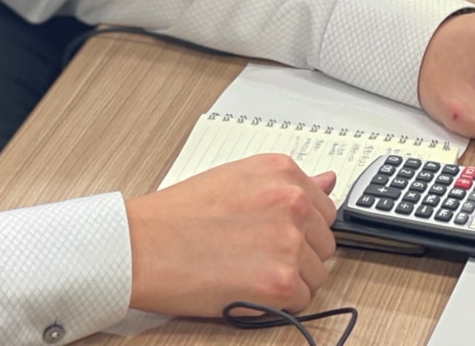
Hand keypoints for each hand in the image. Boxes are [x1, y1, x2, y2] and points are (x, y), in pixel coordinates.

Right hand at [126, 156, 336, 316]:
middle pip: (324, 244)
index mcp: (281, 171)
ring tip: (247, 270)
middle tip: (257, 256)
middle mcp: (291, 201)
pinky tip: (247, 287)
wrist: (144, 245)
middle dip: (298, 254)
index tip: (279, 235)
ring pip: (316, 275)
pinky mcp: (281, 282)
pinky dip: (278, 304)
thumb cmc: (180, 213)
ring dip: (289, 280)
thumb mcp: (238, 179)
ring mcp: (289, 242)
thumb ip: (287, 184)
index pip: (323, 208)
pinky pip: (301, 302)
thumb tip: (329, 181)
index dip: (301, 228)